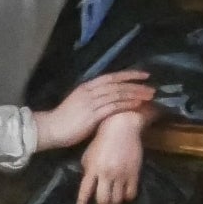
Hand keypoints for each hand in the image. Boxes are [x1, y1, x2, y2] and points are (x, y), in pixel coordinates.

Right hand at [34, 69, 154, 150]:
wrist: (51, 128)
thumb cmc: (64, 119)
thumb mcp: (79, 102)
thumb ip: (93, 99)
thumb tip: (110, 100)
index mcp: (86, 87)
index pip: (112, 77)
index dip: (129, 75)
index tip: (144, 75)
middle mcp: (90, 91)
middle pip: (117, 84)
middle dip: (136, 85)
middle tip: (152, 87)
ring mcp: (91, 102)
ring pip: (117, 94)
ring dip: (135, 94)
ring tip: (150, 95)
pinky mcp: (92, 115)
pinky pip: (113, 107)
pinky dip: (126, 104)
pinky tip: (137, 105)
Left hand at [75, 111, 146, 203]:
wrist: (122, 126)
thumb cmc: (101, 139)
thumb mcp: (89, 155)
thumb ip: (88, 171)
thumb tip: (89, 186)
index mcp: (92, 170)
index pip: (83, 195)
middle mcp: (106, 174)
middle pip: (103, 201)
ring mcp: (121, 174)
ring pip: (117, 200)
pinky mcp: (134, 173)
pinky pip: (131, 193)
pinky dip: (127, 198)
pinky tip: (124, 197)